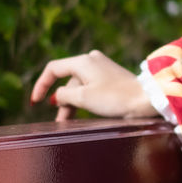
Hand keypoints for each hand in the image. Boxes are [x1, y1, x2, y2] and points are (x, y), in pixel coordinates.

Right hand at [30, 49, 155, 122]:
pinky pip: (90, 87)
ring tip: (68, 122)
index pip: (53, 69)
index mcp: (83, 61)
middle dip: (61, 101)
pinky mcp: (111, 77)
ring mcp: (102, 67)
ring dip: (73, 103)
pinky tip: (82, 113)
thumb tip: (57, 96)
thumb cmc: (115, 97)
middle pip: (67, 81)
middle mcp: (91, 60)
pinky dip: (84, 100)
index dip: (40, 85)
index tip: (35, 102)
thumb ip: (64, 96)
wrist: (146, 99)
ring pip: (79, 86)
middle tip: (60, 122)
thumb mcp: (84, 98)